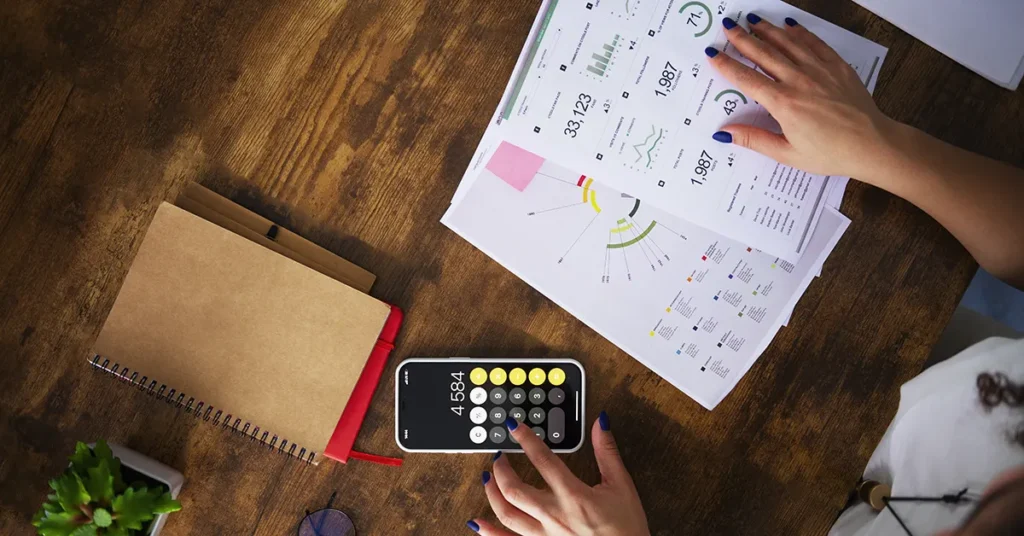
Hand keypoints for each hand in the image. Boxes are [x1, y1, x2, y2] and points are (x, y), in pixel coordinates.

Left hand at [468, 412, 649, 535]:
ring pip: (506, 513)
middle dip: (502, 468)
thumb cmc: (626, 529)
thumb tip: (599, 424)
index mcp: (574, 495)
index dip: (525, 439)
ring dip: (492, 494)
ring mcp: (544, 535)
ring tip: (488, 478)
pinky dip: (489, 532)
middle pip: (515, 488)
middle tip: (499, 455)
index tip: (513, 426)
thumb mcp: (621, 486)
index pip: (543, 459)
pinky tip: (476, 523)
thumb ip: (607, 453)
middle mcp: (554, 515)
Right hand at [706, 14, 897, 182]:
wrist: (872, 145)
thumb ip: (754, 139)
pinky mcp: (837, 67)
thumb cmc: (831, 154)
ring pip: (787, 43)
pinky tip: (788, 26)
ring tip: (752, 20)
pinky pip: (814, 43)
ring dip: (768, 30)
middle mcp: (799, 82)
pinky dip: (799, 33)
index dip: (727, 65)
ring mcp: (820, 71)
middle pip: (764, 54)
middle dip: (743, 39)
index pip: (747, 79)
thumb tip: (724, 134)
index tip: (713, 54)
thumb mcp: (787, 153)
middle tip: (728, 27)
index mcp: (784, 104)